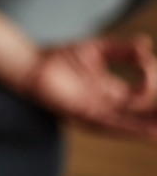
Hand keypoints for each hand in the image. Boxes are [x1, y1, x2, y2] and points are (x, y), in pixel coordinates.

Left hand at [25, 36, 156, 138]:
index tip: (147, 61)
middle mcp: (108, 104)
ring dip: (151, 125)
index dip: (150, 78)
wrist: (30, 64)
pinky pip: (114, 125)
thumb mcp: (95, 50)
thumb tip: (147, 44)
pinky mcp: (86, 116)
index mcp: (111, 90)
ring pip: (132, 123)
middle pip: (141, 112)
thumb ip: (120, 49)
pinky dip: (134, 128)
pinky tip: (151, 131)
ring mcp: (98, 112)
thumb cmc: (58, 57)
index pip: (142, 92)